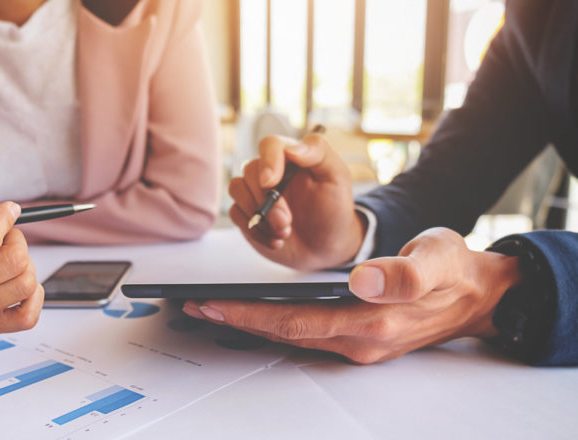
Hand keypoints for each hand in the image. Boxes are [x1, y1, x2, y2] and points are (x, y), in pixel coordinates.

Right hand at [0, 189, 42, 333]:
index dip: (4, 218)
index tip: (5, 211)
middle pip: (12, 261)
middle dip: (16, 240)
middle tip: (4, 236)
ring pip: (25, 284)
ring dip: (25, 264)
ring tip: (5, 256)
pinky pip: (27, 316)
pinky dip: (33, 295)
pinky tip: (15, 279)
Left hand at [182, 228, 521, 363]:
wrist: (481, 294)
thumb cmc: (455, 270)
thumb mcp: (438, 259)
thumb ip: (404, 273)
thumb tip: (363, 281)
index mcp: (374, 323)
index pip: (296, 323)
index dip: (249, 315)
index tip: (211, 304)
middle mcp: (361, 342)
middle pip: (285, 334)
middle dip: (236, 320)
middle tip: (194, 306)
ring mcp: (360, 344)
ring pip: (293, 336)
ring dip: (251, 323)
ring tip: (213, 307)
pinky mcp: (360, 337)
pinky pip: (306, 334)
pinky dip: (275, 323)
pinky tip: (256, 311)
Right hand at [229, 133, 365, 269]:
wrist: (325, 246)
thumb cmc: (333, 209)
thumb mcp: (337, 177)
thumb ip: (319, 153)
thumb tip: (292, 148)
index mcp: (291, 158)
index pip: (270, 144)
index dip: (267, 161)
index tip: (270, 183)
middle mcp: (270, 171)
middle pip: (250, 170)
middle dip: (267, 202)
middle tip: (287, 222)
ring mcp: (256, 192)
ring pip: (237, 189)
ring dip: (259, 216)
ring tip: (284, 232)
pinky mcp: (247, 212)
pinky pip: (235, 213)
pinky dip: (255, 230)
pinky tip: (275, 240)